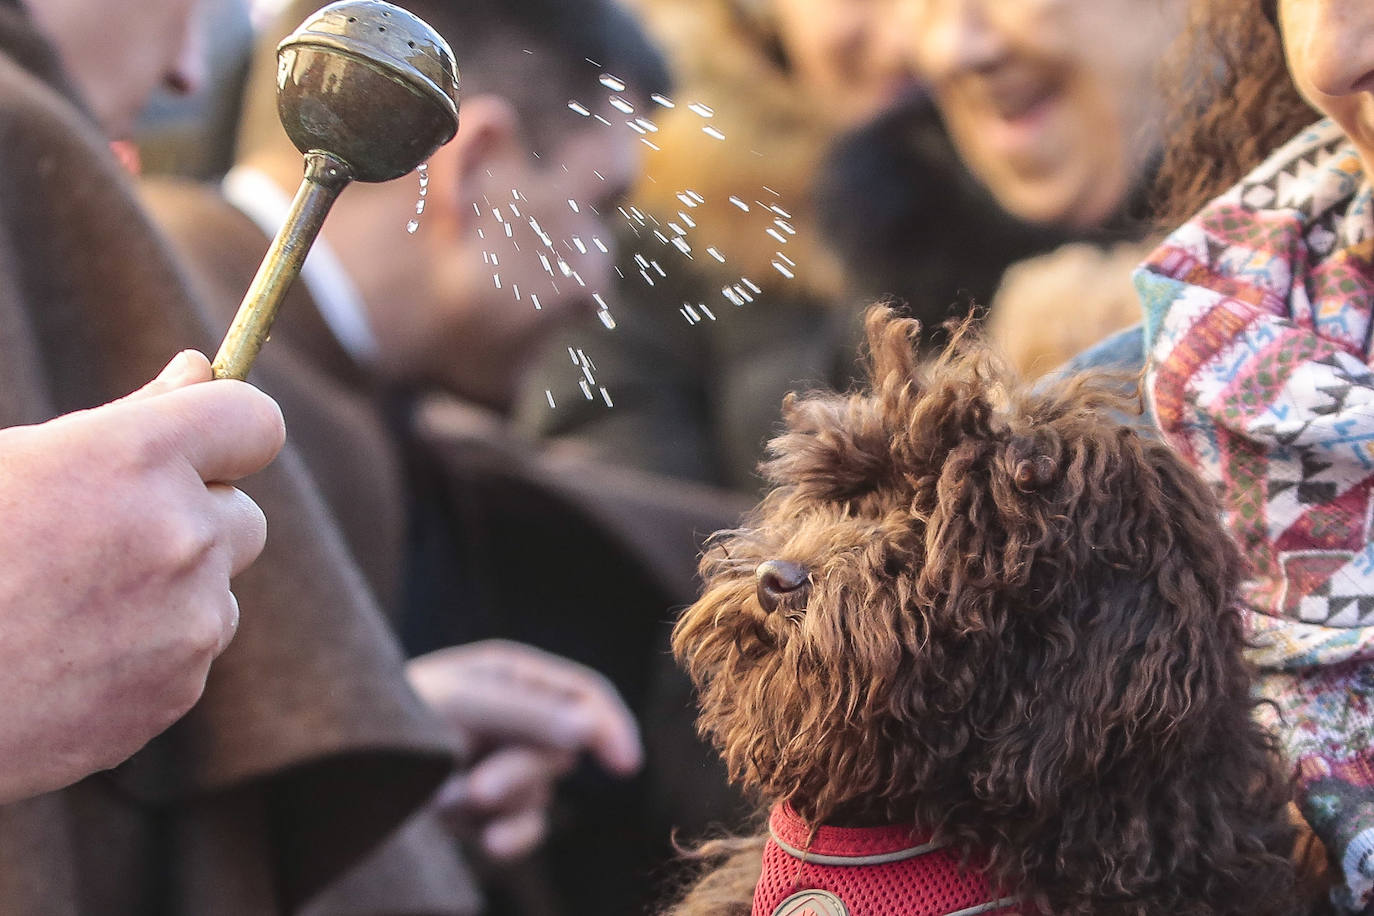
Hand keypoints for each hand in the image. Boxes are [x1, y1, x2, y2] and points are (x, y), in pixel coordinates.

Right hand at [0, 351, 284, 802]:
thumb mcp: (17, 459)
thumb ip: (127, 419)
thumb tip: (200, 370)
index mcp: (135, 458)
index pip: (255, 422)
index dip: (231, 434)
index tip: (207, 449)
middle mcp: (181, 535)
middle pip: (243, 515)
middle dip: (194, 522)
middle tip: (104, 540)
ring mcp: (189, 620)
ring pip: (215, 591)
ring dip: (168, 593)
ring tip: (66, 608)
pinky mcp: (180, 689)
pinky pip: (189, 654)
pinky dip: (147, 654)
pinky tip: (66, 659)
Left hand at [407, 640, 642, 861]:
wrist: (331, 772)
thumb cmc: (392, 718)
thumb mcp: (460, 704)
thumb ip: (528, 713)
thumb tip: (590, 728)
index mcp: (510, 674)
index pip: (582, 694)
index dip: (608, 725)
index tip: (624, 764)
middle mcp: (511, 716)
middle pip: (561, 749)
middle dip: (523, 773)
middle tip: (477, 788)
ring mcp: (498, 763)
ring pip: (541, 792)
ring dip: (498, 803)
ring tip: (443, 801)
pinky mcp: (483, 810)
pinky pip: (525, 827)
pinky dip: (512, 836)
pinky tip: (489, 845)